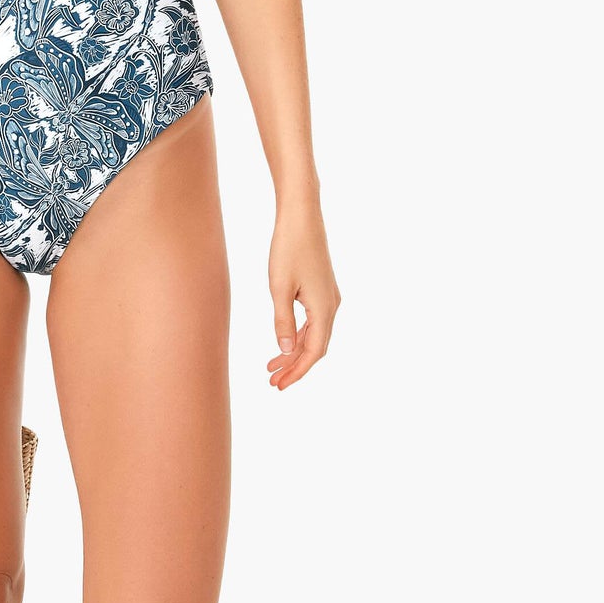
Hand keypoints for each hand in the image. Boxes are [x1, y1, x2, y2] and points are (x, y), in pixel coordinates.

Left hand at [267, 201, 340, 389]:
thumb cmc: (288, 248)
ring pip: (314, 335)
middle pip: (315, 347)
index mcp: (324, 309)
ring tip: (272, 366)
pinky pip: (313, 321)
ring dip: (294, 351)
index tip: (279, 386)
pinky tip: (283, 341)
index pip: (313, 352)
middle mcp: (332, 306)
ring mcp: (329, 297)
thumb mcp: (279, 287)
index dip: (297, 372)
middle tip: (272, 382)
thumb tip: (285, 350)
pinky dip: (298, 335)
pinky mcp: (322, 289)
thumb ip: (282, 321)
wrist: (302, 216)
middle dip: (295, 366)